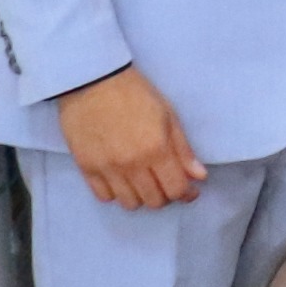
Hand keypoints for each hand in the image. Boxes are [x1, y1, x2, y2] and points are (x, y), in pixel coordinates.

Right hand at [57, 66, 203, 207]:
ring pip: (129, 204)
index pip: (176, 190)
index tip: (189, 189)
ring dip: (141, 197)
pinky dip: (116, 194)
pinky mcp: (86, 168)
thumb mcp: (168, 116)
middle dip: (165, 196)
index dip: (186, 194)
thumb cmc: (135, 93)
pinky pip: (104, 197)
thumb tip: (199, 177)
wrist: (93, 82)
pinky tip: (121, 180)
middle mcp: (131, 164)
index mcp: (156, 149)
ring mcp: (107, 169)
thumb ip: (183, 150)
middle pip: (154, 201)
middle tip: (166, 182)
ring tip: (144, 182)